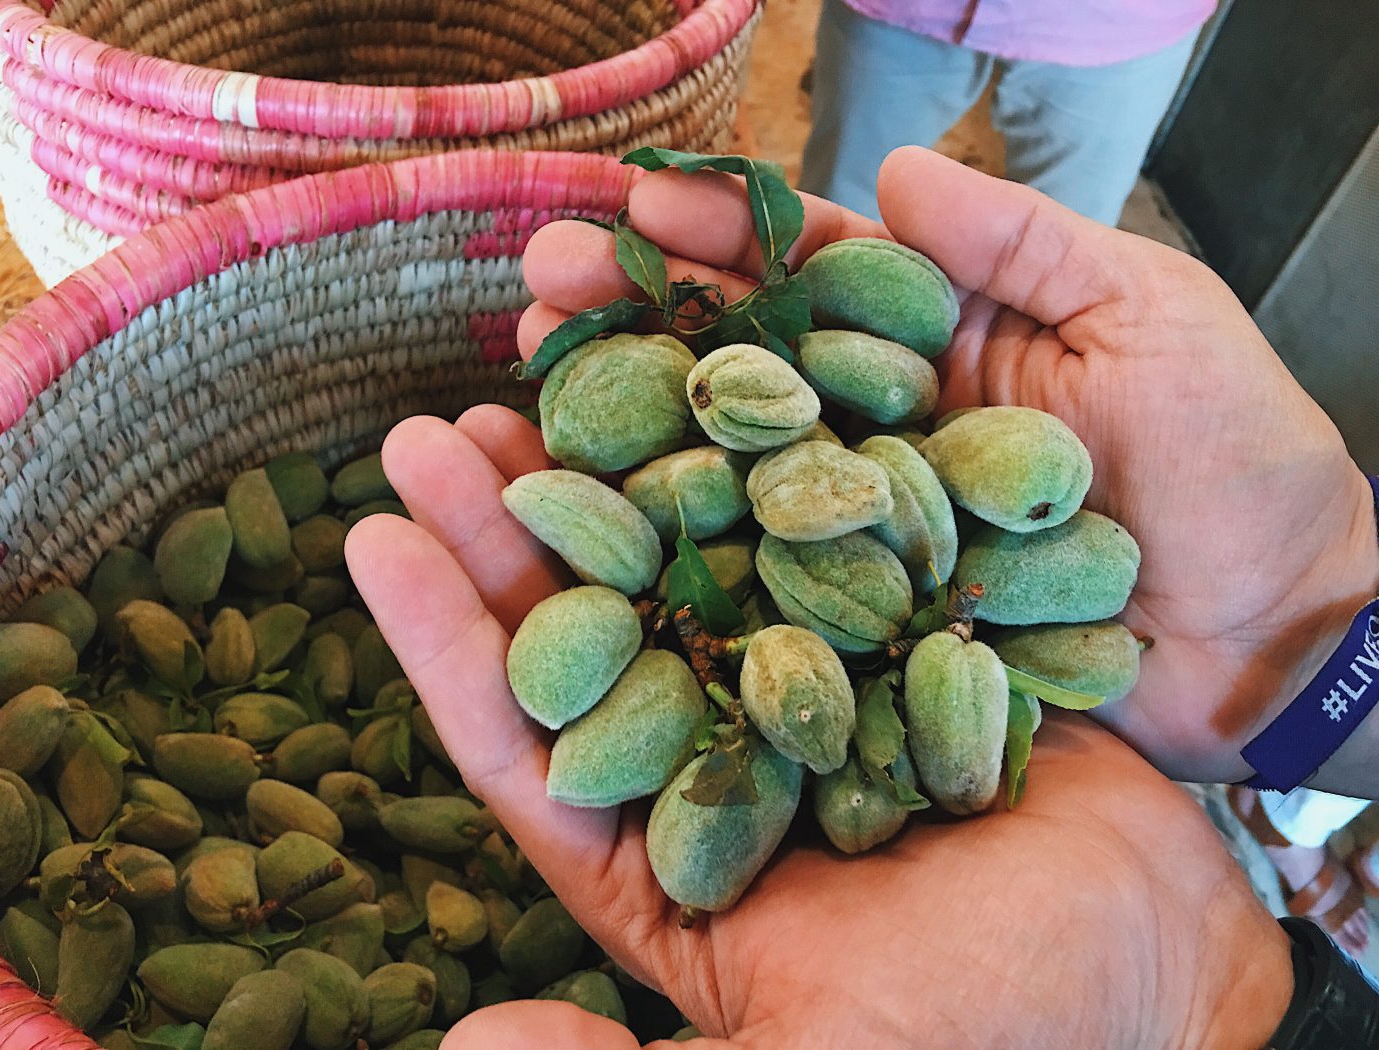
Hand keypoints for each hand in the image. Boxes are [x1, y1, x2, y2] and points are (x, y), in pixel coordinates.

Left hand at [344, 412, 1290, 1049]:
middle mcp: (721, 764)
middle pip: (591, 633)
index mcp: (668, 864)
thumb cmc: (999, 1030)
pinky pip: (812, 539)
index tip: (374, 536)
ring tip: (543, 378)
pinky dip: (764, 468)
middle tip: (439, 427)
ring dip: (618, 476)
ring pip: (688, 568)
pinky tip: (718, 388)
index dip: (445, 644)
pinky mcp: (896, 636)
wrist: (1172, 973)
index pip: (524, 745)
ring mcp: (808, 689)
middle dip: (510, 533)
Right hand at [512, 146, 1378, 793]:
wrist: (1278, 639)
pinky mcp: (869, 615)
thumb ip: (1020, 245)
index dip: (720, 235)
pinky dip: (679, 552)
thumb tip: (894, 170)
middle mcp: (886, 426)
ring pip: (732, 464)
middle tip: (533, 289)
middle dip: (637, 318)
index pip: (811, 274)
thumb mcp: (1148, 317)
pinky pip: (764, 575)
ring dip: (629, 426)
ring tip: (528, 392)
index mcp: (946, 338)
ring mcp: (870, 524)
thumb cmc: (1242, 468)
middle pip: (744, 363)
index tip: (628, 205)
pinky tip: (594, 525)